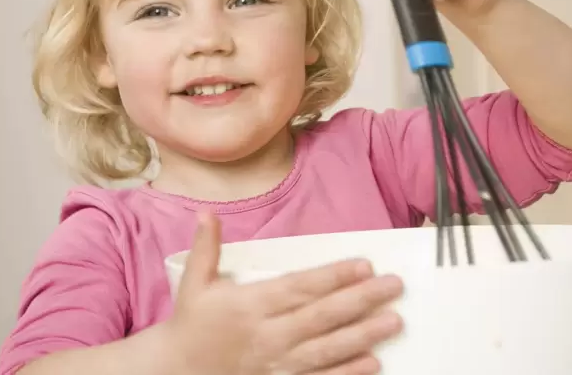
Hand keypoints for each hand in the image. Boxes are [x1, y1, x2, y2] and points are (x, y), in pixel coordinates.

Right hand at [161, 213, 404, 374]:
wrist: (177, 371)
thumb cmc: (192, 324)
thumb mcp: (194, 284)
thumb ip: (206, 248)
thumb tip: (207, 212)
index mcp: (250, 304)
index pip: (299, 287)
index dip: (333, 276)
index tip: (364, 264)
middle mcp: (267, 334)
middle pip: (321, 316)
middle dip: (361, 300)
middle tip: (394, 286)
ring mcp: (276, 362)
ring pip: (326, 349)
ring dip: (363, 335)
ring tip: (394, 321)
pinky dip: (347, 372)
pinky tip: (374, 362)